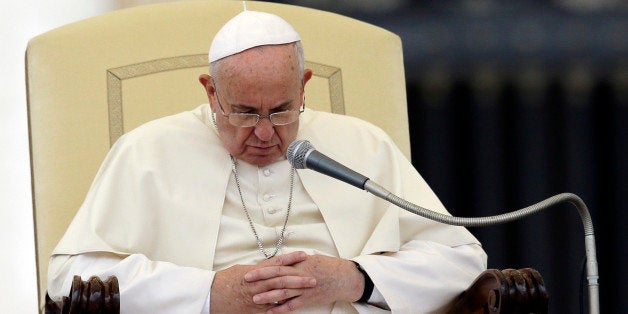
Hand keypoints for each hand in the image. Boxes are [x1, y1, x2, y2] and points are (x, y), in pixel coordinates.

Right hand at [210, 251, 316, 312]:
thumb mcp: (241, 270)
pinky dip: (283, 307)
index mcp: (255, 270)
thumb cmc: (225, 281)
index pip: (277, 262)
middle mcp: (258, 282)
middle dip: (299, 277)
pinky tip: (294, 305)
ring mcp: (257, 296)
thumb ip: (257, 269)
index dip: (291, 259)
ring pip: (279, 293)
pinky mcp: (254, 308)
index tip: (304, 255)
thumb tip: (269, 266)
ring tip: (308, 289)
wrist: (211, 294)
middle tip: (313, 277)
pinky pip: (271, 308)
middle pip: (282, 278)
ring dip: (295, 291)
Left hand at [245, 254, 364, 312]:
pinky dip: (281, 309)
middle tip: (246, 281)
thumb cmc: (329, 266)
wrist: (345, 278)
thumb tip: (282, 261)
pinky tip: (271, 312)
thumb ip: (296, 261)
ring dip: (268, 296)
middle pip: (278, 278)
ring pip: (283, 293)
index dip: (263, 268)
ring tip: (255, 299)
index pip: (278, 265)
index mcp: (301, 264)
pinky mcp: (310, 299)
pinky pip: (293, 305)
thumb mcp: (312, 259)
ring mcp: (305, 289)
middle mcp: (301, 276)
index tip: (250, 271)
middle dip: (261, 280)